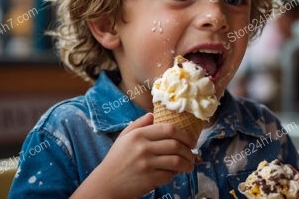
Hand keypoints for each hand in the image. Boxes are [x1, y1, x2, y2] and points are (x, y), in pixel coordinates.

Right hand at [71, 113, 196, 198]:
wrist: (105, 183)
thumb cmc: (116, 159)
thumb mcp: (124, 137)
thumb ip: (139, 124)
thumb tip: (153, 114)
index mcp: (139, 135)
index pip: (169, 129)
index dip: (185, 134)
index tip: (191, 140)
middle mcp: (143, 148)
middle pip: (176, 145)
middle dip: (189, 150)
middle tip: (192, 154)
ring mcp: (146, 164)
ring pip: (176, 161)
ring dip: (187, 164)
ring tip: (189, 165)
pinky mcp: (149, 179)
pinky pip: (169, 175)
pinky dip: (174, 175)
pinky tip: (174, 174)